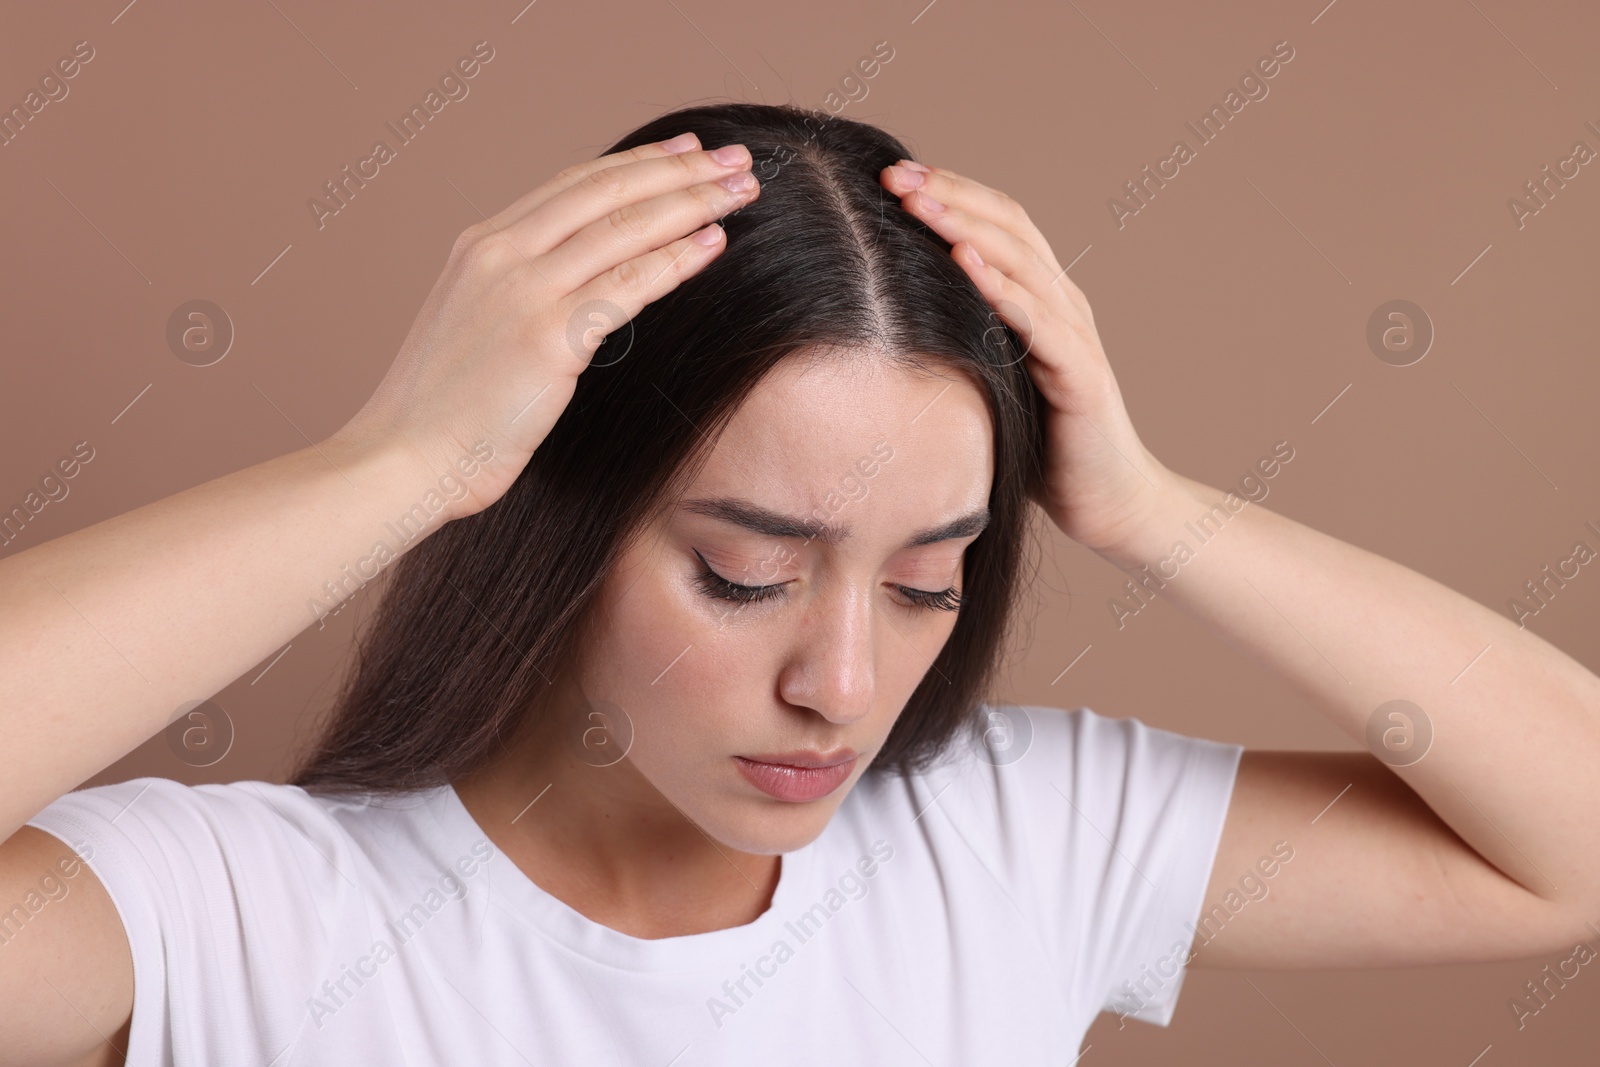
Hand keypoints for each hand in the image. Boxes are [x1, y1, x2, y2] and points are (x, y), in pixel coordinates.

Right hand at [331, 132, 761, 520]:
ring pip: (625, 227)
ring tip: (742, 190)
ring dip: (692, 203)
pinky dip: (677, 259)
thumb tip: (577, 289)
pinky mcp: (548, 336)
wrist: (402, 459)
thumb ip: (519, 295)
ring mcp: (524, 291)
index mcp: (481, 245)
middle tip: (734, 159)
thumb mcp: (475, 328)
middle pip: (607, 191)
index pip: (574, 184)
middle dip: (678, 170)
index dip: (638, 162)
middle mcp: (501, 254)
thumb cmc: (441, 413)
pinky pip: (628, 284)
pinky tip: (714, 243)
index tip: (684, 150)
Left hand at [880, 160, 1176, 557]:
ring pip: (1020, 262)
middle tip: (893, 174)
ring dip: (966, 227)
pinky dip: (1001, 288)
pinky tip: (964, 265)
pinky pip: (1038, 322)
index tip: (890, 174)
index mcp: (1039, 296)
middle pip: (1007, 225)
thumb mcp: (986, 379)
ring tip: (919, 202)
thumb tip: (881, 320)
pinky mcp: (1081, 375)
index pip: (995, 223)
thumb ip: (956, 341)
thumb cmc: (1038, 446)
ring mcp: (1075, 334)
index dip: (948, 191)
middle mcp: (1062, 302)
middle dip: (948, 193)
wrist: (1106, 501)